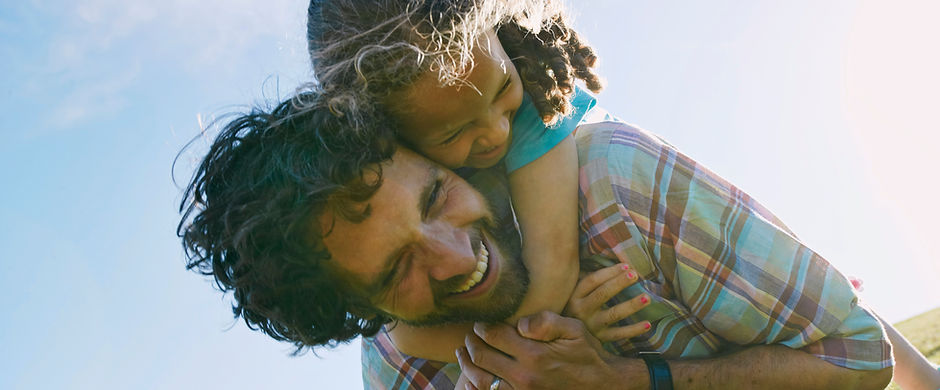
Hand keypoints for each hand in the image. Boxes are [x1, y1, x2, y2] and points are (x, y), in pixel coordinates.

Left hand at [456, 311, 628, 389]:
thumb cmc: (586, 354)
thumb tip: (520, 324)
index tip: (481, 322)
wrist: (602, 385)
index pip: (493, 335)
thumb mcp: (573, 329)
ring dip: (467, 364)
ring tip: (462, 354)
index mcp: (534, 354)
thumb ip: (546, 321)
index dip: (482, 326)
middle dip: (471, 342)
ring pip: (480, 380)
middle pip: (481, 356)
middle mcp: (524, 376)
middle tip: (470, 335)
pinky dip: (474, 388)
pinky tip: (469, 379)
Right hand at [563, 263, 650, 341]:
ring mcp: (591, 326)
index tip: (626, 265)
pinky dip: (634, 330)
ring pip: (613, 314)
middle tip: (635, 274)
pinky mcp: (600, 339)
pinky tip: (648, 324)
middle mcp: (581, 310)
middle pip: (603, 294)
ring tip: (647, 297)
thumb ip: (588, 282)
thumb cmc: (575, 309)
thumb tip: (612, 263)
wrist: (566, 338)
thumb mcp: (575, 295)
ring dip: (631, 305)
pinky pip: (620, 334)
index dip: (609, 272)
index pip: (592, 281)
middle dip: (619, 283)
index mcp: (574, 296)